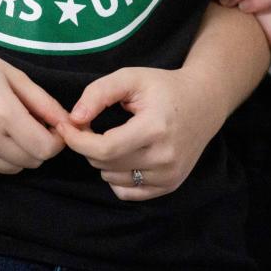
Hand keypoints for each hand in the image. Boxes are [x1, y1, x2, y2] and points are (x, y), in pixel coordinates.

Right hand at [0, 39, 66, 176]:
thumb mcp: (11, 74)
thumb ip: (42, 102)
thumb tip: (68, 122)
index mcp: (3, 113)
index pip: (45, 148)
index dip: (56, 140)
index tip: (52, 127)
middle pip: (31, 162)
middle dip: (39, 147)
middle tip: (32, 125)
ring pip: (11, 169)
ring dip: (19, 154)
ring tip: (9, 128)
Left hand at [57, 67, 222, 200]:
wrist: (204, 102)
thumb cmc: (163, 87)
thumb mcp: (130, 78)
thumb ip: (99, 93)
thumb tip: (74, 119)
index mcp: (155, 128)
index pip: (104, 148)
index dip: (78, 140)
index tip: (66, 126)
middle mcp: (165, 157)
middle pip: (105, 164)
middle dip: (88, 145)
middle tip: (90, 126)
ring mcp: (169, 175)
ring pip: (112, 179)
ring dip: (103, 160)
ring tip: (113, 137)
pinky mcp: (170, 185)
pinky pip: (127, 192)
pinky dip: (116, 176)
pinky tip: (124, 154)